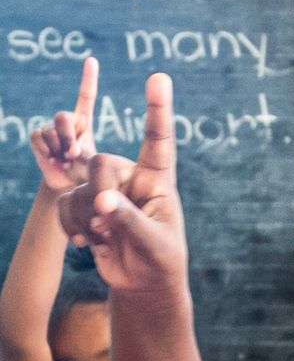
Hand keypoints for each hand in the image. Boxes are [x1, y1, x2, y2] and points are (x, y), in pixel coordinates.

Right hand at [29, 56, 97, 190]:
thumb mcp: (96, 165)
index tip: (91, 60)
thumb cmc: (90, 178)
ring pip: (50, 131)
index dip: (87, 79)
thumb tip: (73, 153)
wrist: (70, 188)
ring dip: (58, 149)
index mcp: (85, 123)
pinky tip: (53, 161)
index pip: (85, 97)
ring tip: (66, 162)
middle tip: (74, 155)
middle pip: (63, 117)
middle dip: (67, 136)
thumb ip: (87, 154)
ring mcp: (50, 130)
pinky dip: (46, 152)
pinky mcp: (38, 139)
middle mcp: (67, 123)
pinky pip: (38, 138)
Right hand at [58, 74, 185, 296]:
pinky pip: (65, 203)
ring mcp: (105, 189)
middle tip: (110, 224)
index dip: (158, 110)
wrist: (140, 282)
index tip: (159, 78)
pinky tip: (90, 243)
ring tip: (105, 238)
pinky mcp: (86, 204)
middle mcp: (130, 178)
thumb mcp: (153, 243)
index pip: (158, 141)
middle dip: (100, 195)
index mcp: (157, 180)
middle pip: (100, 162)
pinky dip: (73, 225)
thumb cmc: (160, 260)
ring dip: (87, 217)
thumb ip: (129, 220)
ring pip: (80, 185)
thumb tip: (104, 200)